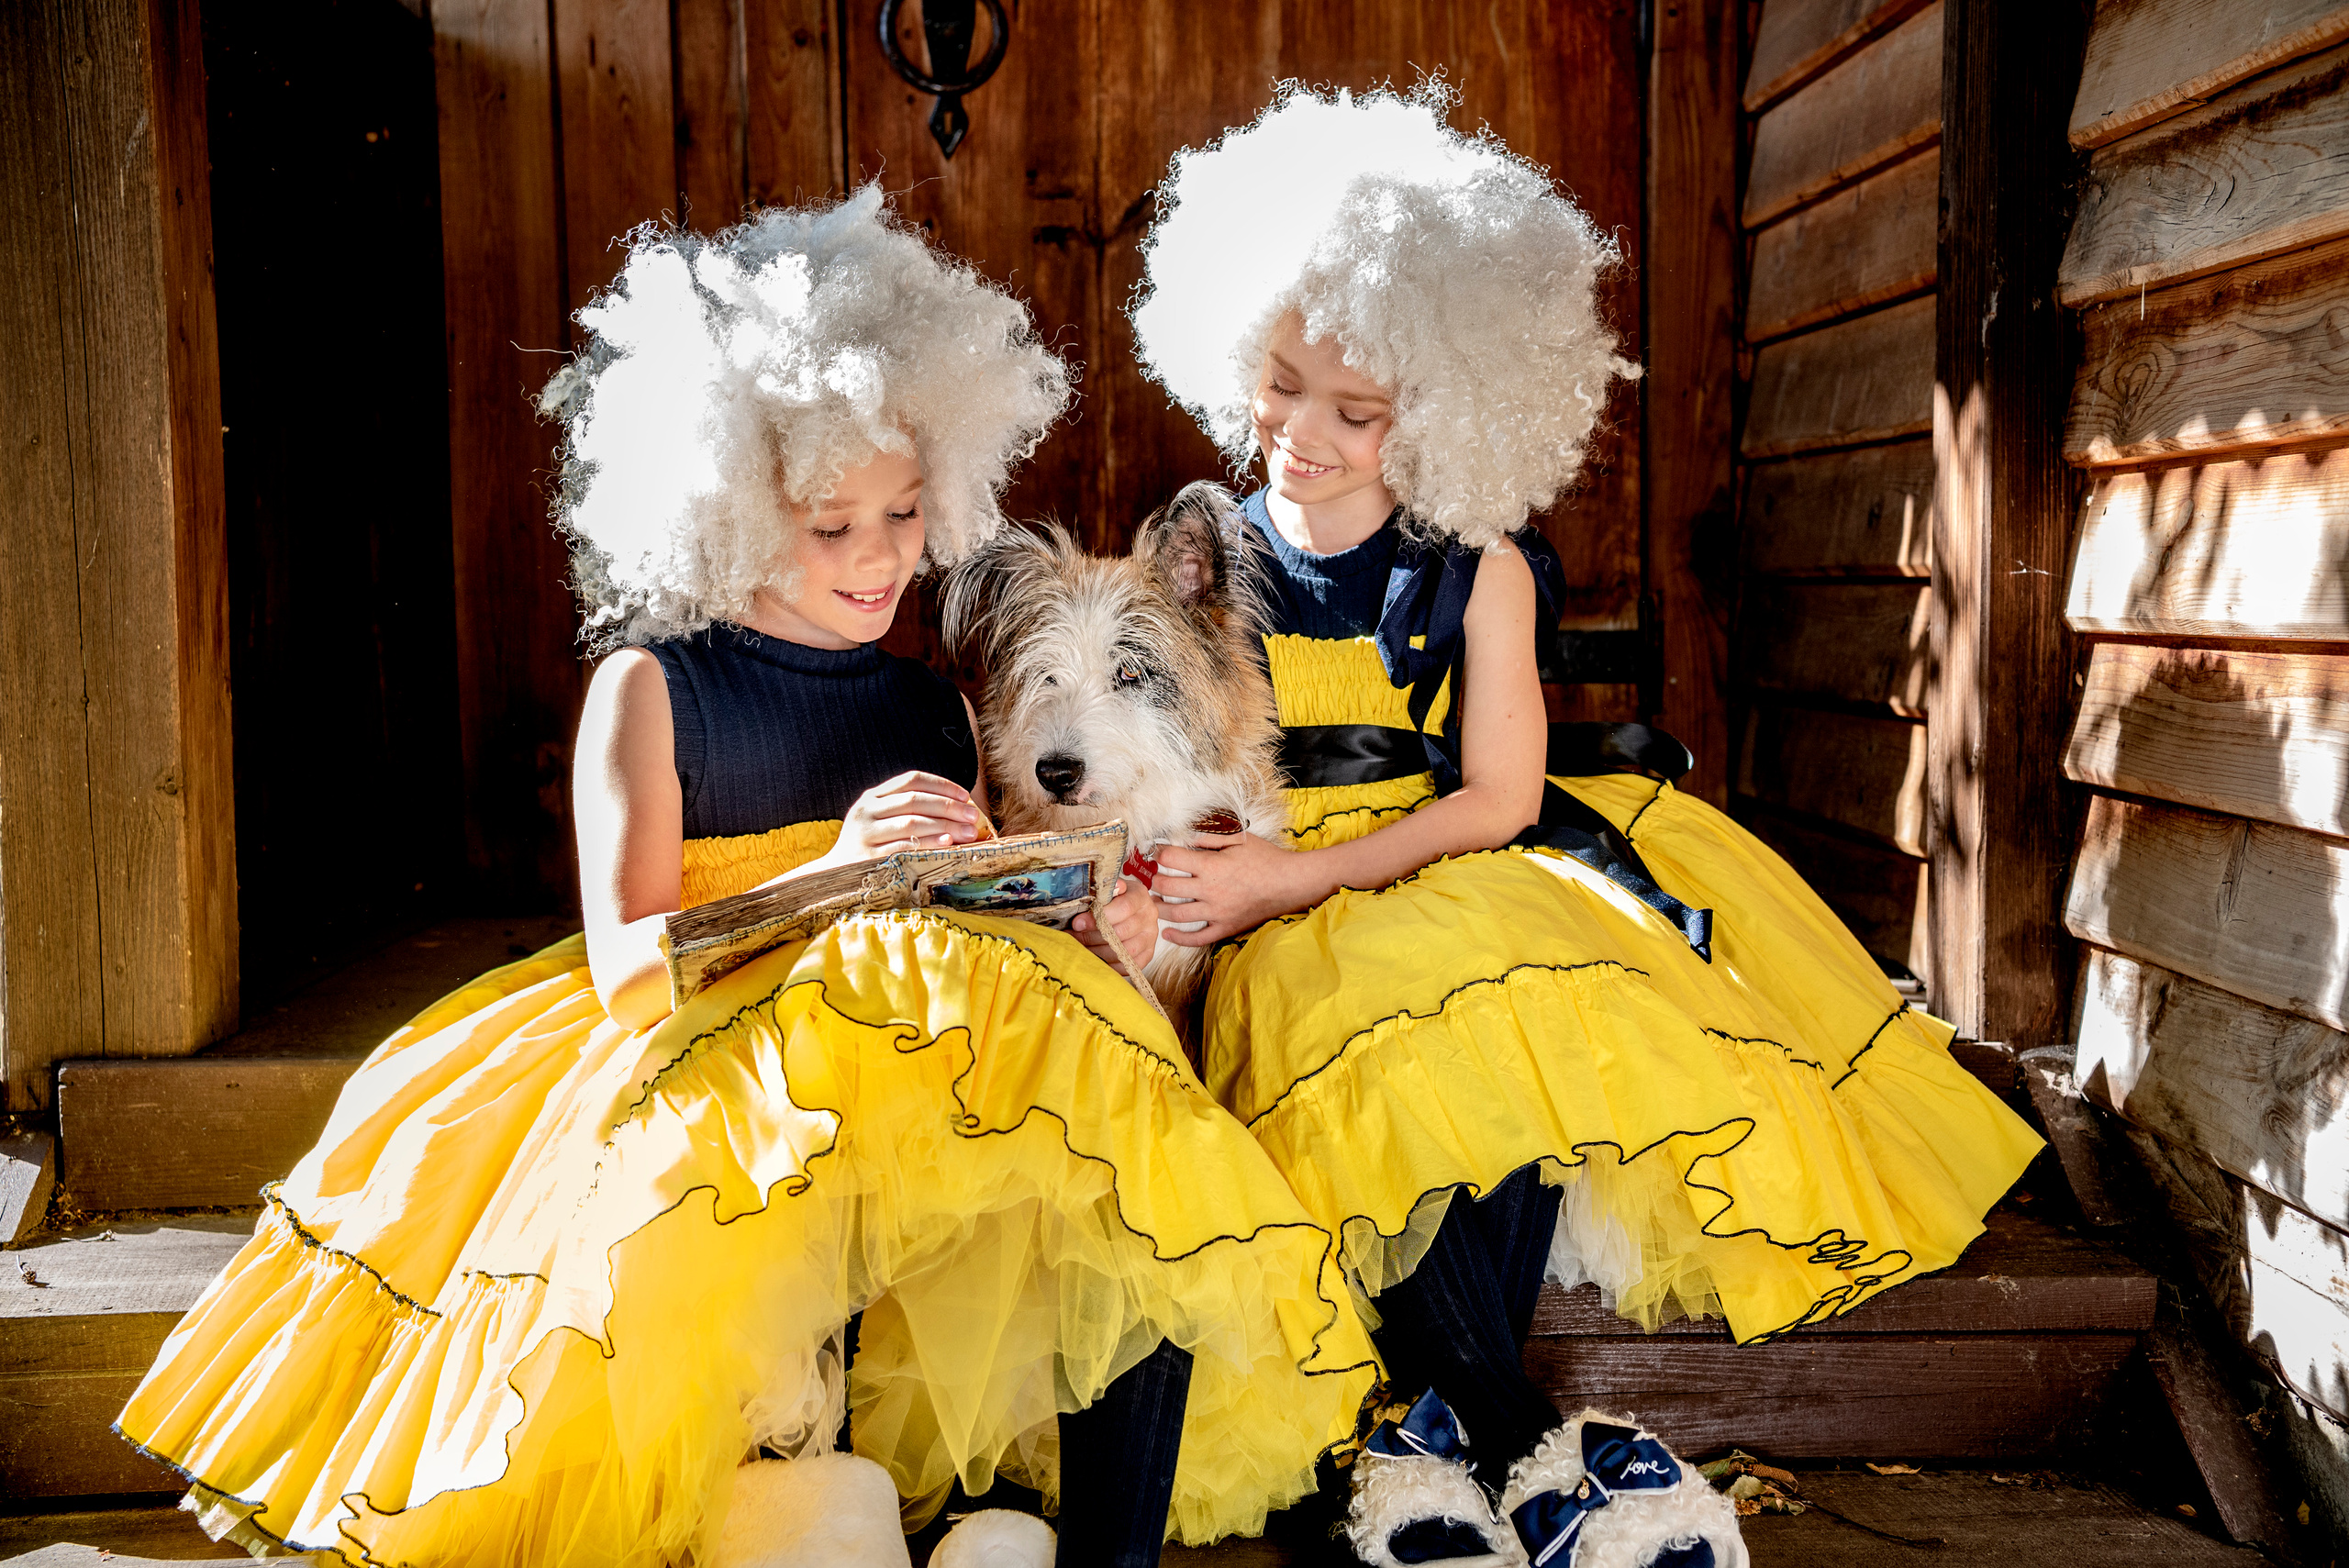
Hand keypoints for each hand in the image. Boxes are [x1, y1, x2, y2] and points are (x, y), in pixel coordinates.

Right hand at [833, 771, 984, 859]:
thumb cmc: (870, 846)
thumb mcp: (881, 821)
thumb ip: (909, 810)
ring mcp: (865, 834)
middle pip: (914, 800)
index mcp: (873, 797)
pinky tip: (948, 843)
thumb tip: (959, 808)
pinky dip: (929, 843)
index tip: (965, 795)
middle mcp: (866, 811)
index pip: (911, 780)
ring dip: (945, 825)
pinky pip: (904, 847)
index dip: (941, 784)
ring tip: (968, 832)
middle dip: (949, 807)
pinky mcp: (868, 857)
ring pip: (911, 822)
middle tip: (973, 816)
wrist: (834, 876)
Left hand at [1069, 876, 1153, 975]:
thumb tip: (1097, 895)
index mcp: (1140, 896)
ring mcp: (1150, 936)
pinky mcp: (1148, 953)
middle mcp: (1149, 916)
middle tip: (1075, 937)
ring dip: (1099, 952)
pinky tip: (1096, 959)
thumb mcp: (1107, 889)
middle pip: (1121, 932)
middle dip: (1093, 936)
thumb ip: (1102, 891)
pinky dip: (1111, 965)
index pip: (1123, 908)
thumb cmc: (1113, 899)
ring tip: (1082, 947)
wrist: (1129, 909)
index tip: (1078, 923)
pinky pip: (1130, 965)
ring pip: (1125, 951)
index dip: (1098, 917)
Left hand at [1153, 831, 1332, 946]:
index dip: (1158, 853)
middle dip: (1153, 880)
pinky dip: (1178, 938)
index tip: (1155, 852)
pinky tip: (1167, 932)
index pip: (1171, 858)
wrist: (1290, 883)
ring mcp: (1217, 913)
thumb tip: (1184, 835)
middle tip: (1150, 876)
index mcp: (1211, 866)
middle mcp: (1210, 891)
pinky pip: (1197, 939)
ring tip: (1153, 901)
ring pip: (1176, 915)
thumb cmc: (1265, 858)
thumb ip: (1209, 837)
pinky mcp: (1225, 928)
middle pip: (1166, 887)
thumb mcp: (1238, 839)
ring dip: (1159, 907)